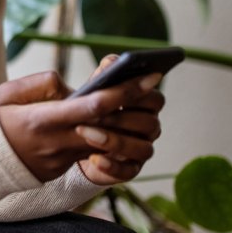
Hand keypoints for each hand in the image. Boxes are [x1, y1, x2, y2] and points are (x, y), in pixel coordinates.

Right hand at [0, 56, 162, 183]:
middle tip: (154, 85)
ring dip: (124, 125)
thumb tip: (70, 86)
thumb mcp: (6, 94)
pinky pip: (88, 153)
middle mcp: (56, 144)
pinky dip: (102, 137)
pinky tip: (110, 122)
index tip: (147, 77)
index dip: (124, 92)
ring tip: (134, 104)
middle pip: (109, 127)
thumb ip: (41, 84)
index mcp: (42, 121)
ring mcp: (60, 161)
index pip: (93, 107)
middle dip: (136, 107)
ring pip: (105, 144)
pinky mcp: (59, 170)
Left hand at [75, 55, 165, 185]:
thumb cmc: (90, 108)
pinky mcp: (129, 169)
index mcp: (145, 105)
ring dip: (115, 140)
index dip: (140, 95)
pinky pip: (128, 172)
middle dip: (124, 117)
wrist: (75, 141)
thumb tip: (112, 61)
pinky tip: (93, 158)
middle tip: (97, 114)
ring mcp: (141, 149)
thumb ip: (105, 74)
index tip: (121, 90)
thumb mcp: (94, 89)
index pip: (156, 99)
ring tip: (87, 133)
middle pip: (151, 123)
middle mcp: (149, 127)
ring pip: (143, 148)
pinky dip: (112, 166)